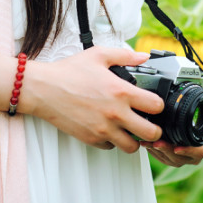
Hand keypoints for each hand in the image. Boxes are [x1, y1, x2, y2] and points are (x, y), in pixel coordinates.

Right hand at [21, 47, 164, 153]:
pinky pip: (112, 147)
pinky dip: (114, 141)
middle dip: (154, 129)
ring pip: (133, 147)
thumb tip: (143, 57)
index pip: (155, 106)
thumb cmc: (68, 72)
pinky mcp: (92, 139)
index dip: (158, 105)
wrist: (44, 89)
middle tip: (149, 122)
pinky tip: (110, 129)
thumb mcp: (99, 55)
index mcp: (121, 92)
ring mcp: (104, 129)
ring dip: (135, 139)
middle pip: (151, 133)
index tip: (153, 104)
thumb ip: (124, 55)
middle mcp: (115, 114)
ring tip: (131, 129)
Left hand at [140, 98, 202, 167]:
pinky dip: (154, 152)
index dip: (189, 150)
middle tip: (156, 143)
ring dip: (158, 151)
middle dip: (167, 150)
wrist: (195, 122)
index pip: (200, 151)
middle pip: (182, 157)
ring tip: (148, 141)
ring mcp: (186, 158)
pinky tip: (147, 143)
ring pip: (171, 160)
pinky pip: (164, 160)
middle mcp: (198, 154)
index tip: (177, 147)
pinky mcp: (175, 159)